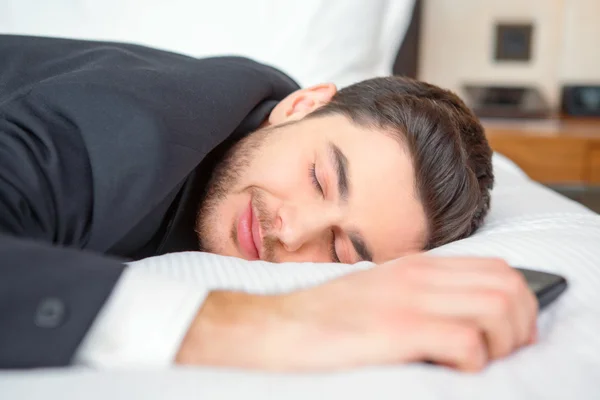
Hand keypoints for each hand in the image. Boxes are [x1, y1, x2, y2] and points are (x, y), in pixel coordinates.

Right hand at [175, 255, 537, 371]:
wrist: (277, 327)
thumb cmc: (327, 317)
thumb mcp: (380, 291)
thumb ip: (422, 294)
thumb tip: (465, 316)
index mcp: (418, 266)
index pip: (498, 269)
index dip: (519, 303)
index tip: (509, 334)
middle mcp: (419, 277)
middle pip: (508, 287)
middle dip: (520, 326)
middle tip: (501, 352)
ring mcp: (408, 301)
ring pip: (497, 310)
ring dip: (502, 344)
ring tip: (478, 362)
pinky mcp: (396, 330)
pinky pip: (466, 342)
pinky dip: (473, 362)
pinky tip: (451, 368)